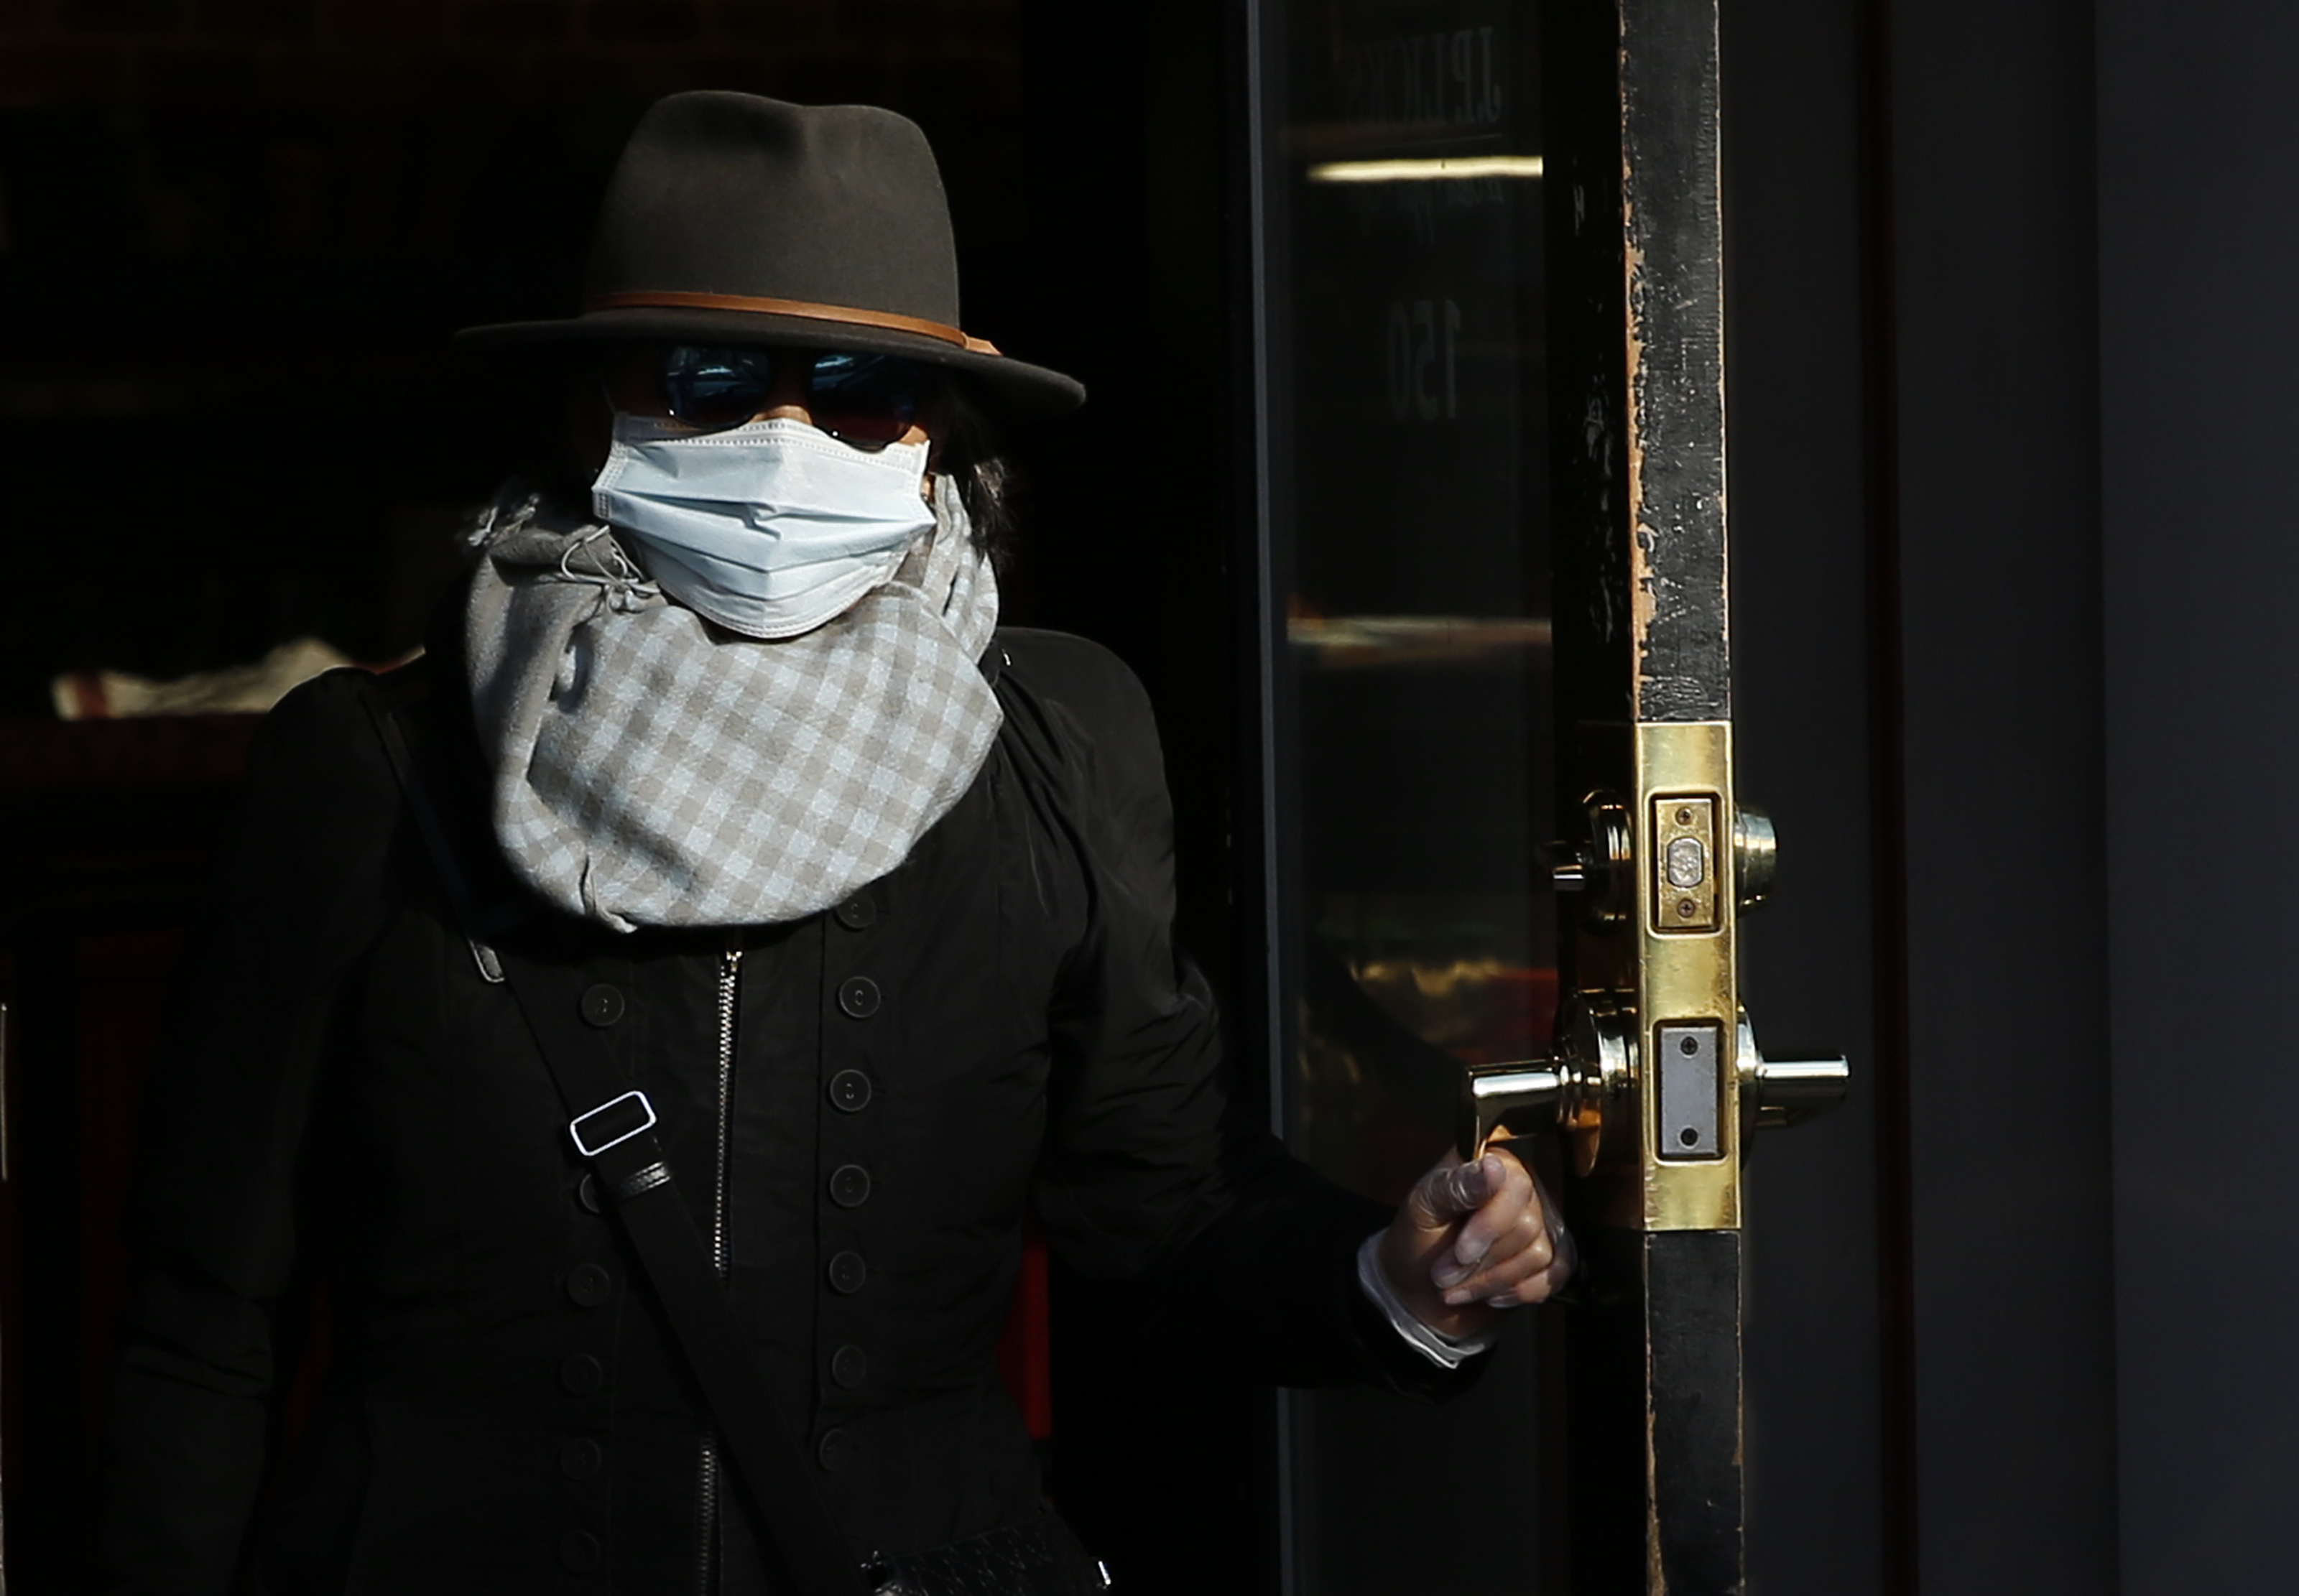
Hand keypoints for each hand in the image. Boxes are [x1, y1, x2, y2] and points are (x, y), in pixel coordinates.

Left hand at [1377, 1144, 1573, 1341]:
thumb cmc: (1418, 1240)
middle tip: (1444, 1276)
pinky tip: (1493, 1296)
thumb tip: (1493, 1167)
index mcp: (1492, 1163)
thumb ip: (1456, 1186)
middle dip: (1481, 1260)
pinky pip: (1556, 1275)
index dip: (1489, 1225)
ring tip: (1458, 1287)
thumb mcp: (1423, 1209)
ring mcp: (1542, 1224)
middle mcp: (1523, 1190)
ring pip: (1538, 1255)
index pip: (1515, 1184)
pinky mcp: (1551, 1257)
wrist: (1420, 1290)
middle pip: (1527, 1225)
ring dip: (1493, 1281)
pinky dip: (1521, 1291)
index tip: (1460, 1252)